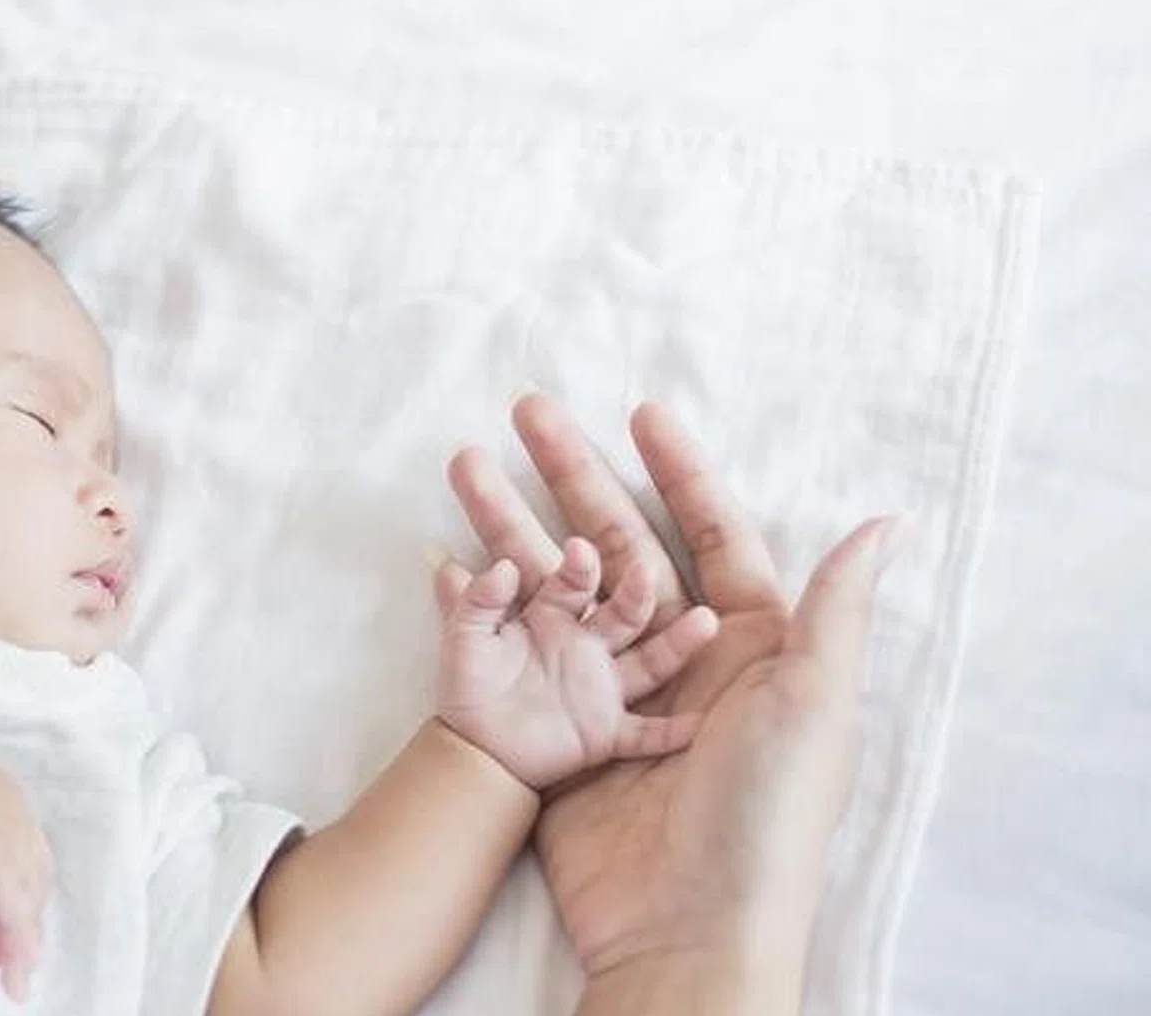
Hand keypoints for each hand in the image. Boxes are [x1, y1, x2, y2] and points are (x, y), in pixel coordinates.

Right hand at [0, 735, 52, 1001]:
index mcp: (9, 805)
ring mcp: (9, 832)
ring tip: (10, 981)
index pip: (28, 863)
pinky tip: (16, 962)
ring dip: (22, 946)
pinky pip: (15, 905)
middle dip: (23, 931)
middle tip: (3, 968)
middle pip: (35, 884)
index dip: (21, 902)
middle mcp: (18, 817)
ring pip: (30, 900)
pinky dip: (18, 937)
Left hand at [435, 537, 716, 789]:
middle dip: (635, 593)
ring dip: (677, 644)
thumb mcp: (463, 639)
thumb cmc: (469, 686)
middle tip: (645, 573)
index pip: (572, 583)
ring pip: (650, 663)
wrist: (473, 748)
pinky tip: (700, 724)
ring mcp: (603, 687)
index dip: (578, 567)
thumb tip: (496, 565)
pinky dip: (671, 733)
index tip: (578, 549)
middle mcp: (588, 645)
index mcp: (554, 615)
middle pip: (622, 614)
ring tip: (706, 621)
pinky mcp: (607, 732)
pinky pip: (645, 734)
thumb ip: (476, 601)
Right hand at [442, 393, 900, 990]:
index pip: (712, 533)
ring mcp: (618, 691)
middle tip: (529, 413)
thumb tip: (887, 521)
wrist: (688, 928)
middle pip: (624, 541)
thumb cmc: (765, 813)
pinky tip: (454, 558)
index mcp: (751, 645)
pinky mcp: (568, 730)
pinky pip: (525, 646)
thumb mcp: (813, 704)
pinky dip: (490, 600)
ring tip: (468, 467)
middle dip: (577, 475)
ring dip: (516, 524)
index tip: (638, 413)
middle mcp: (682, 658)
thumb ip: (835, 609)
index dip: (677, 470)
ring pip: (563, 583)